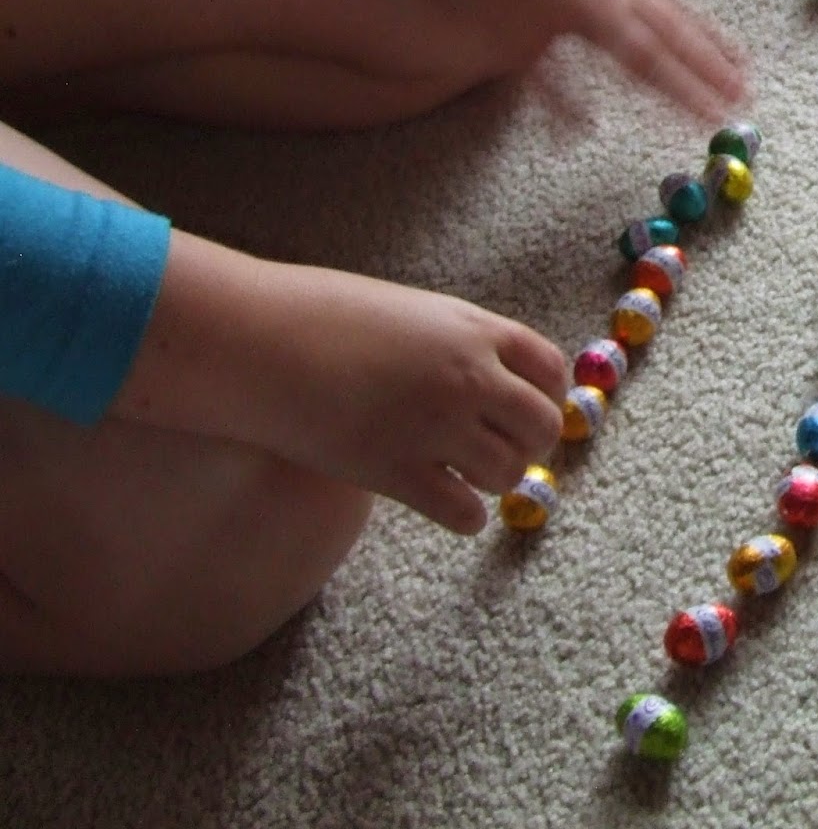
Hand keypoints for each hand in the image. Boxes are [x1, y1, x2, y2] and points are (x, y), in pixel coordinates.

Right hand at [112, 233, 566, 534]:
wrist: (256, 340)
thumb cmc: (321, 318)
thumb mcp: (409, 313)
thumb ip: (458, 344)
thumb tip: (494, 382)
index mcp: (473, 329)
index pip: (550, 370)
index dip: (544, 395)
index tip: (526, 410)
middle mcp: (468, 376)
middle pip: (541, 426)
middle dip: (528, 443)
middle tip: (501, 451)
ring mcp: (436, 425)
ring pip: (508, 473)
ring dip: (494, 480)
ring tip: (465, 473)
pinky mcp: (397, 471)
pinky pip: (465, 512)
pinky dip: (464, 514)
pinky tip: (444, 501)